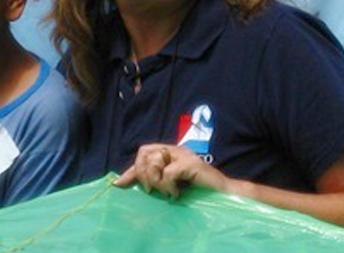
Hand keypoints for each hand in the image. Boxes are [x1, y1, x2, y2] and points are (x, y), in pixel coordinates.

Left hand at [114, 143, 233, 199]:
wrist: (224, 192)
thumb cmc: (199, 189)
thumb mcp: (173, 183)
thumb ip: (157, 179)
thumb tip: (132, 182)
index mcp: (171, 152)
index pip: (144, 152)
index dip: (131, 169)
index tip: (119, 184)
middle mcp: (176, 150)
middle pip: (145, 152)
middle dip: (143, 173)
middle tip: (152, 189)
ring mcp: (184, 155)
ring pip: (154, 161)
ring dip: (156, 181)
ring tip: (167, 191)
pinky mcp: (191, 164)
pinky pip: (167, 173)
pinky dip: (168, 187)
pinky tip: (176, 194)